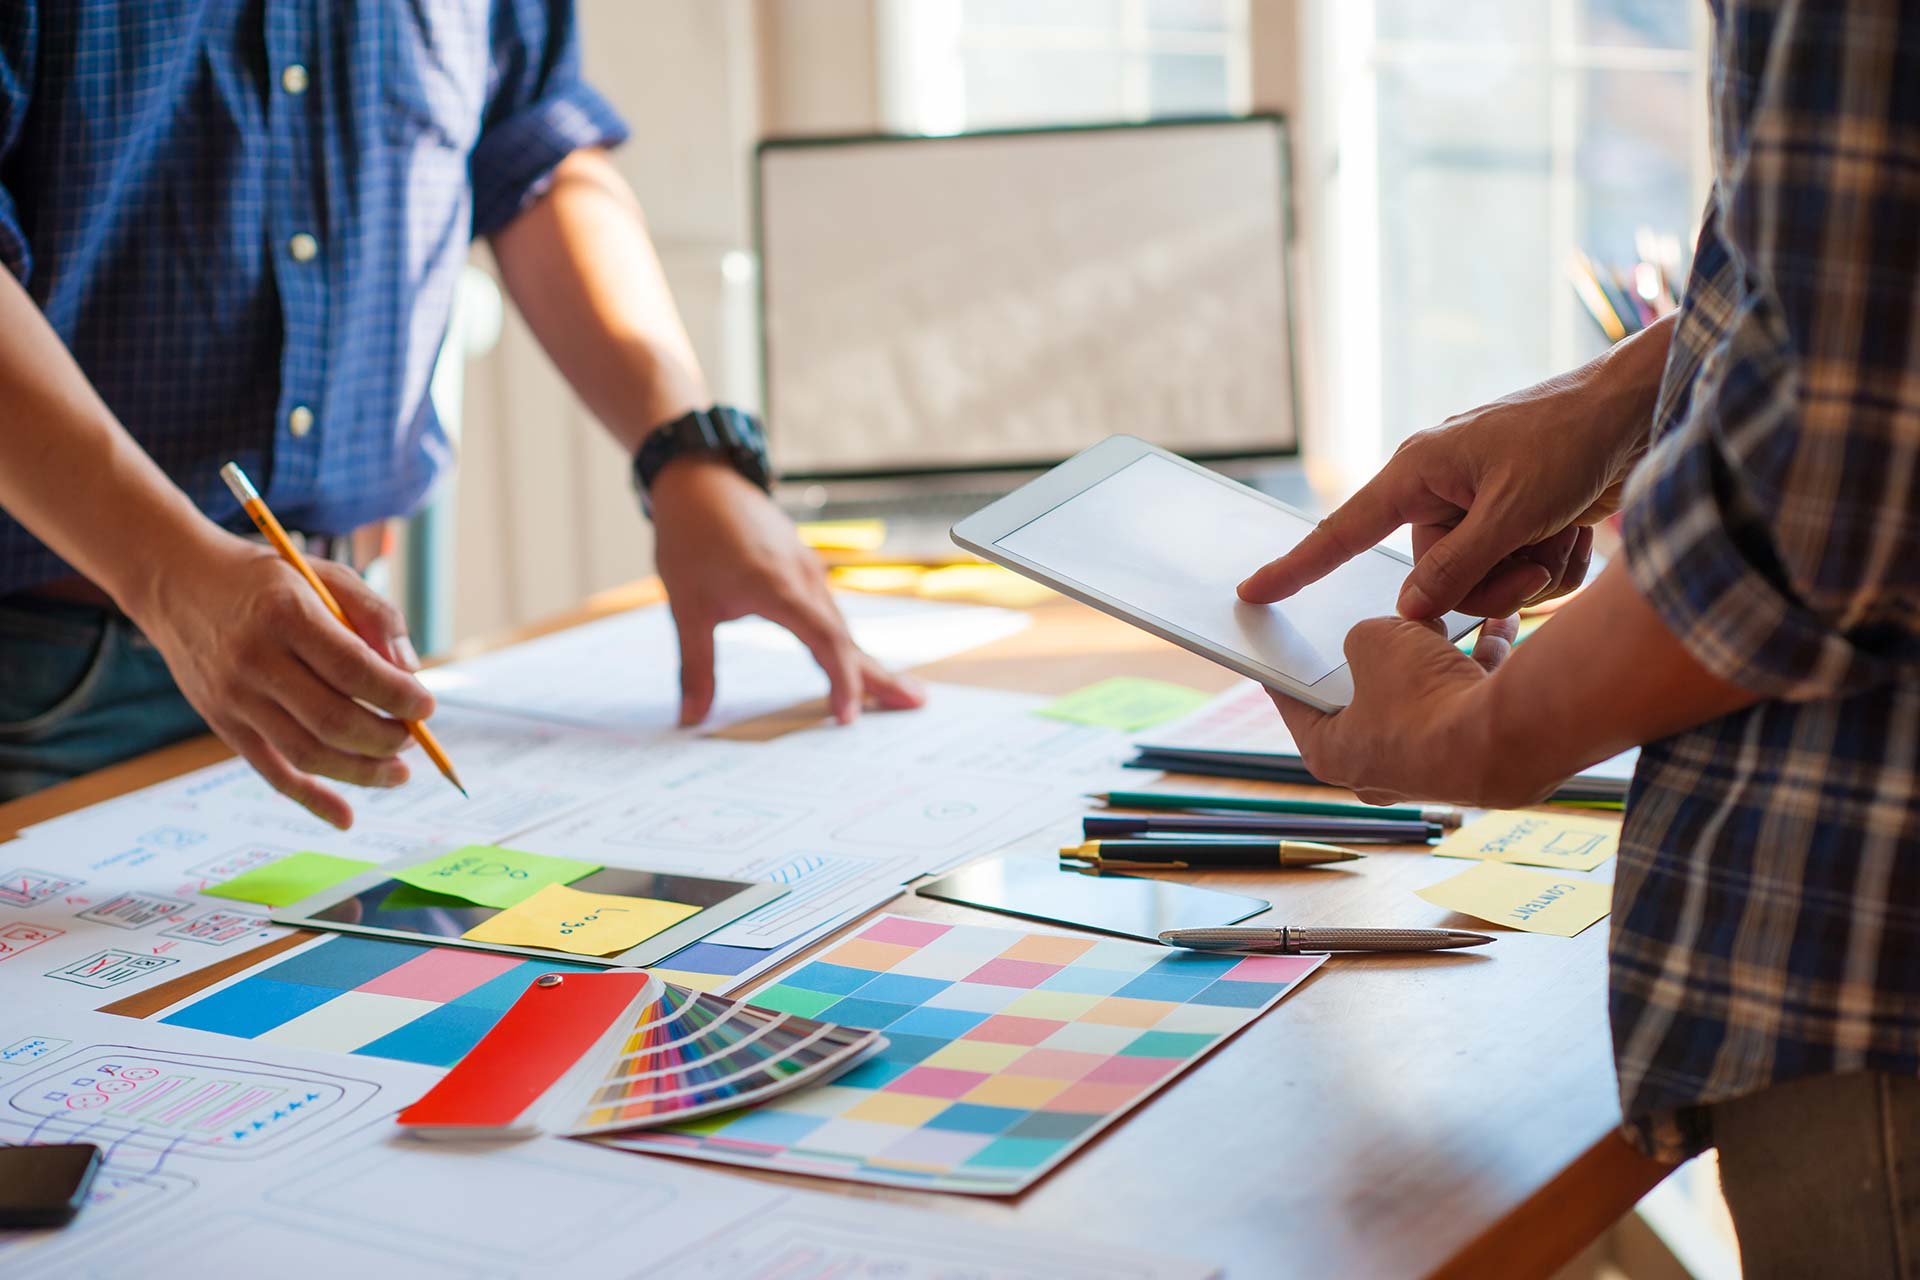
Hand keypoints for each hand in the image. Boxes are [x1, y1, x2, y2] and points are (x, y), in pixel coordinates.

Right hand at [130, 530, 434, 828]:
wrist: (177, 582)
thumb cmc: (265, 578)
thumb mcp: (323, 575)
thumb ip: (375, 614)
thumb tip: (410, 671)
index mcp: (286, 615)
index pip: (353, 669)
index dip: (398, 695)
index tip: (428, 706)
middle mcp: (255, 660)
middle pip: (333, 720)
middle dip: (386, 737)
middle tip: (413, 736)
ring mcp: (235, 697)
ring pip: (306, 753)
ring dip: (362, 772)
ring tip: (400, 773)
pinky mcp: (223, 723)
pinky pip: (270, 772)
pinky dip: (311, 799)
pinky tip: (346, 817)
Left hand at [648, 458, 927, 725]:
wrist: (700, 478)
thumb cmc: (690, 537)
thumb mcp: (685, 605)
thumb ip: (694, 665)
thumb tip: (689, 718)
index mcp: (778, 587)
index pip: (824, 639)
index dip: (840, 679)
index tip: (848, 717)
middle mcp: (805, 578)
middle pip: (848, 636)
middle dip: (881, 675)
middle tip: (919, 703)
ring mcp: (809, 572)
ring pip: (842, 625)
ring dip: (868, 661)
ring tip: (899, 693)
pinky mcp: (805, 568)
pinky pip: (832, 612)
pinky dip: (846, 642)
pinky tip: (855, 660)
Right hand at [1240, 322, 1670, 618]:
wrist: (1640, 409)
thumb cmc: (1571, 437)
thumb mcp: (1513, 509)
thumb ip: (1458, 566)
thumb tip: (1409, 609)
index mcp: (1419, 473)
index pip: (1342, 531)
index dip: (1296, 567)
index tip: (1251, 592)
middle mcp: (1440, 492)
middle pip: (1436, 579)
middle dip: (1490, 583)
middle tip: (1533, 560)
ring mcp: (1480, 506)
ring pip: (1482, 583)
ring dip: (1531, 573)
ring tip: (1564, 532)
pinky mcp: (1516, 518)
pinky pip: (1517, 572)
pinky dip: (1553, 562)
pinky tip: (1578, 530)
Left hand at [1270, 616, 1544, 807]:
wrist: (1506, 738)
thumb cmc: (1422, 698)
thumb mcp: (1375, 640)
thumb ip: (1367, 633)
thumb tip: (1390, 637)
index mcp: (1332, 754)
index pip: (1297, 706)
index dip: (1288, 671)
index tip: (1281, 652)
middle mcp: (1379, 770)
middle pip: (1367, 699)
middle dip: (1376, 657)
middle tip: (1372, 624)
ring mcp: (1431, 766)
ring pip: (1426, 695)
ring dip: (1436, 653)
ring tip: (1441, 613)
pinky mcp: (1477, 754)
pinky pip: (1471, 698)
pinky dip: (1480, 662)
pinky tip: (1496, 623)